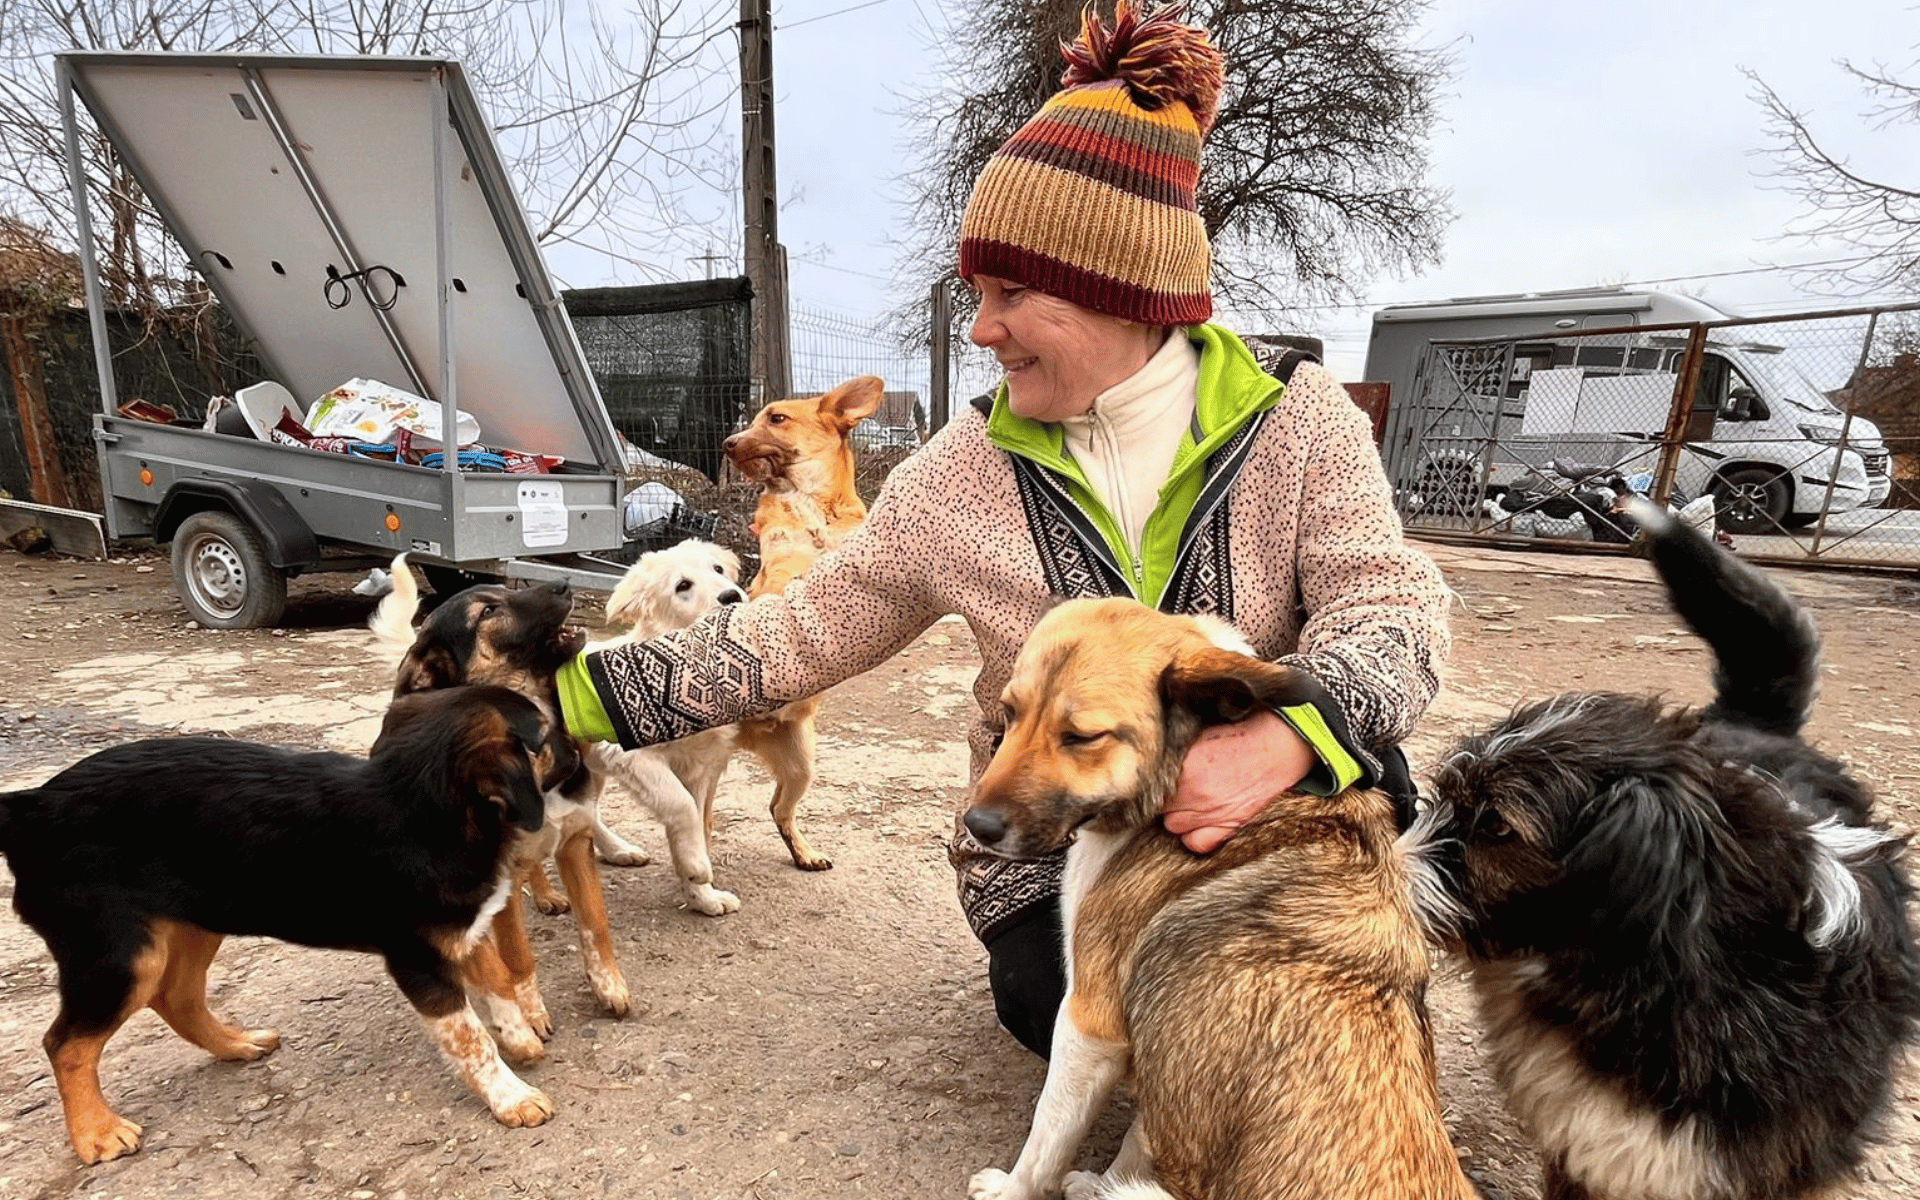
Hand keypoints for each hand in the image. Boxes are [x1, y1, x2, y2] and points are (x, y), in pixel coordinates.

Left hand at [1162, 709, 1314, 852]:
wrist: (1277, 748)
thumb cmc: (1240, 737)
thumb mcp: (1199, 736)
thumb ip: (1172, 753)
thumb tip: (1150, 763)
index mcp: (1184, 768)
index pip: (1149, 787)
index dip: (1152, 784)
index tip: (1157, 781)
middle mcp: (1194, 794)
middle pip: (1159, 808)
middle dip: (1165, 799)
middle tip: (1176, 788)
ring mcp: (1211, 814)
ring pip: (1173, 826)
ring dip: (1178, 816)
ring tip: (1189, 802)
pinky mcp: (1229, 827)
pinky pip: (1196, 844)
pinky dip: (1194, 836)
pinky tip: (1200, 822)